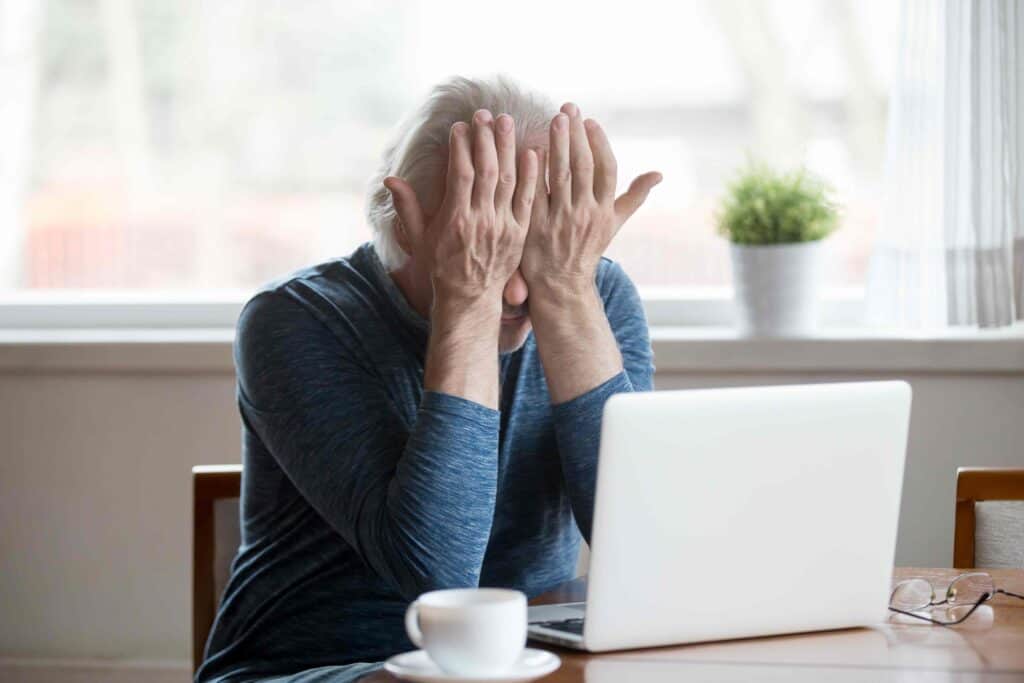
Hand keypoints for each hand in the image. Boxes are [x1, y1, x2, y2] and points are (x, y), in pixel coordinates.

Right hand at [385, 110, 538, 309]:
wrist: (469, 299)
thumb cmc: (441, 267)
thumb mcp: (419, 239)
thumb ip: (408, 208)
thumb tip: (389, 179)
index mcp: (455, 220)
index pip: (462, 174)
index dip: (462, 147)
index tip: (461, 126)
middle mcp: (481, 221)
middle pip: (487, 171)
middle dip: (486, 139)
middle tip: (486, 113)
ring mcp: (503, 227)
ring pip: (508, 180)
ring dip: (508, 149)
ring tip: (507, 122)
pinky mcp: (520, 234)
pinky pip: (527, 200)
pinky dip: (531, 176)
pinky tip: (532, 152)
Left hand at [522, 102, 660, 294]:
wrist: (562, 285)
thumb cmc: (587, 249)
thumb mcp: (614, 224)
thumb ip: (634, 197)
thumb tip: (660, 174)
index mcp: (604, 210)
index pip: (606, 170)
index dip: (600, 143)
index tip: (590, 121)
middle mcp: (585, 214)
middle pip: (583, 167)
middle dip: (576, 135)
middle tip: (567, 108)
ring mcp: (561, 221)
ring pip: (560, 175)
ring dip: (557, 145)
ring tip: (554, 120)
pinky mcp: (536, 227)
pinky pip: (535, 194)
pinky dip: (534, 171)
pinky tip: (529, 149)